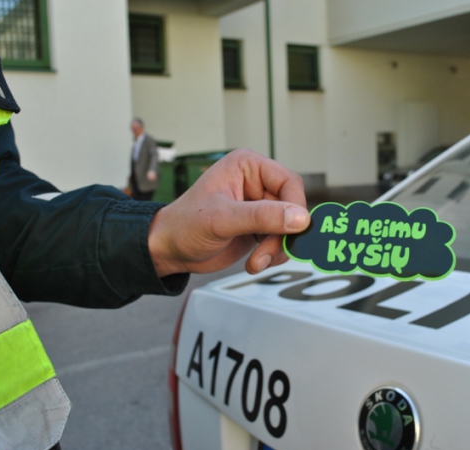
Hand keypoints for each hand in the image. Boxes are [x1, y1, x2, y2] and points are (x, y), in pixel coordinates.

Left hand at [147, 149, 309, 275]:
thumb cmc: (184, 225)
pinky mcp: (258, 227)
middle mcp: (256, 183)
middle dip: (283, 235)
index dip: (295, 207)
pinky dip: (273, 254)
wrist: (169, 250)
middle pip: (292, 208)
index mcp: (247, 166)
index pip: (288, 182)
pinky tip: (255, 262)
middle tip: (267, 254)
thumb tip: (300, 218)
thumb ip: (262, 216)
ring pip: (289, 227)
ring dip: (277, 248)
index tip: (293, 230)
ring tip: (257, 262)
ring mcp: (259, 206)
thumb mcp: (222, 219)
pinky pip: (280, 240)